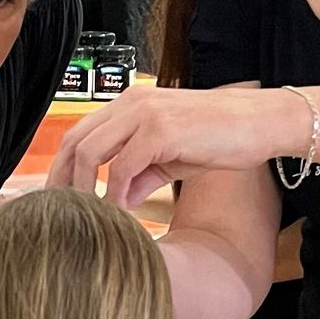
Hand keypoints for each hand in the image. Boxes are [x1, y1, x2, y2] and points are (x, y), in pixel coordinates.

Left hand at [45, 85, 294, 208]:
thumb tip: (115, 201)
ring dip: (83, 188)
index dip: (63, 167)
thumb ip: (140, 175)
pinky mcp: (159, 130)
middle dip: (62, 180)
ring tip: (88, 215)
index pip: (80, 133)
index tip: (58, 198)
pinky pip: (122, 167)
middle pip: (76, 140)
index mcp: (130, 104)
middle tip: (61, 213)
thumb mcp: (171, 159)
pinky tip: (120, 212)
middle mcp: (131, 103)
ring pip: (91, 151)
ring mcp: (144, 113)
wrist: (261, 123)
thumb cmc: (220, 137)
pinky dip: (114, 194)